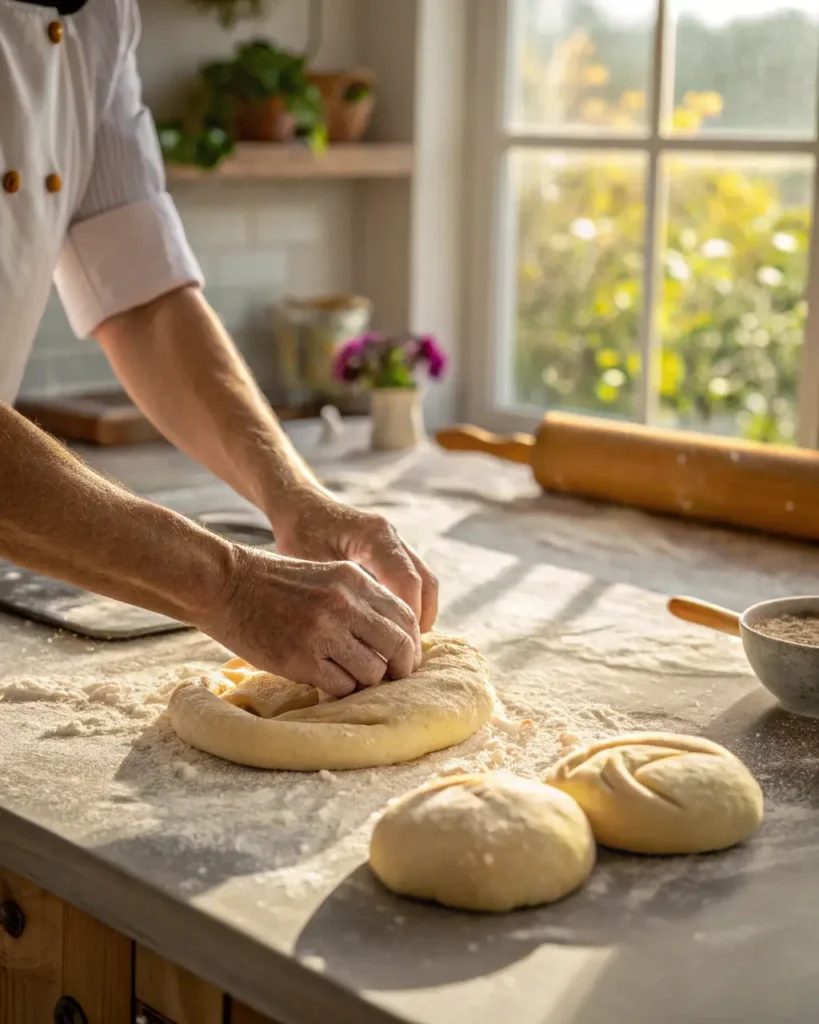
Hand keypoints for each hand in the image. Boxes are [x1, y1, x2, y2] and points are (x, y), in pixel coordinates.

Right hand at [203, 546, 420, 696]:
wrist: (224, 584)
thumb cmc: (273, 585)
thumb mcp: (325, 577)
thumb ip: (358, 600)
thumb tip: (391, 637)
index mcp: (354, 580)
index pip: (406, 617)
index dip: (411, 644)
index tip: (403, 659)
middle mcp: (345, 604)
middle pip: (398, 647)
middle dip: (399, 669)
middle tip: (389, 679)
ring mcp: (324, 632)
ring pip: (373, 672)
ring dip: (365, 682)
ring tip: (347, 677)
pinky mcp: (301, 658)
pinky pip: (342, 688)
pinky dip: (339, 691)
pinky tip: (324, 682)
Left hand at [269, 491, 438, 633]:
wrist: (299, 504)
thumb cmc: (299, 532)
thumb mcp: (310, 563)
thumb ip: (333, 596)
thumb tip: (350, 639)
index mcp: (375, 536)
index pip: (406, 582)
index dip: (407, 619)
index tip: (399, 650)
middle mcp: (391, 536)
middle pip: (425, 582)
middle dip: (420, 621)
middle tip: (407, 656)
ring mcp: (395, 540)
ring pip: (425, 581)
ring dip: (420, 614)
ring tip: (405, 648)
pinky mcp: (391, 549)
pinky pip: (414, 578)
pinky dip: (412, 603)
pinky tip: (395, 628)